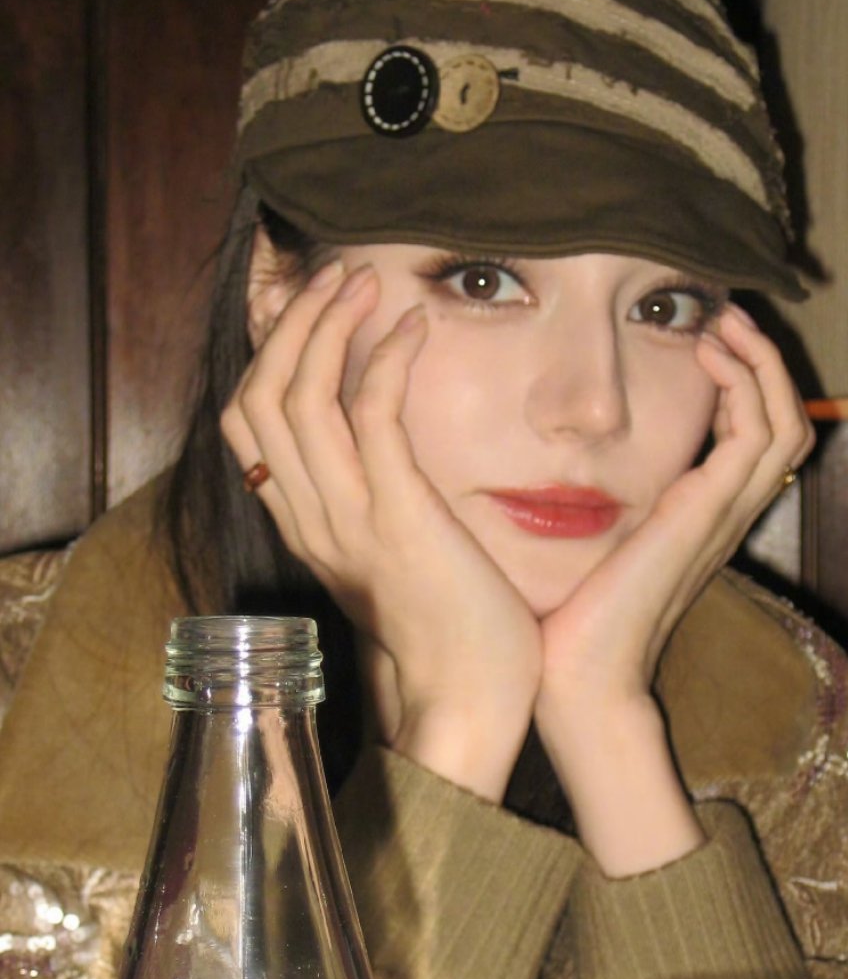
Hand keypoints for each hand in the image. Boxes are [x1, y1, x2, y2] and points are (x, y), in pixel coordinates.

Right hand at [221, 260, 541, 798]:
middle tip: (333, 275)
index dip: (265, 355)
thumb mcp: (391, 559)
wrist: (467, 704)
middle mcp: (310, 517)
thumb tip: (384, 456)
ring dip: (325, 325)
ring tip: (360, 281)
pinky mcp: (397, 517)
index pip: (249, 425)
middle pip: (258, 397)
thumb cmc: (449, 633)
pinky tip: (412, 327)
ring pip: (297, 397)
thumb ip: (373, 506)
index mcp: (306, 525)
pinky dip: (385, 360)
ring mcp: (347, 518)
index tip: (300, 307)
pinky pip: (372, 416)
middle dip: (289, 324)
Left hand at [533, 307, 813, 872]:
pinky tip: (704, 356)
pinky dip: (741, 384)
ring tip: (722, 323)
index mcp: (701, 520)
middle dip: (764, 364)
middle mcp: (723, 515)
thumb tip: (564, 464)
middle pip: (786, 427)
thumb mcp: (594, 543)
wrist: (578, 675)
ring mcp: (722, 515)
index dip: (744, 385)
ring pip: (783, 423)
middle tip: (725, 318)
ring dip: (760, 363)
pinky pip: (753, 433)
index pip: (755, 441)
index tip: (705, 340)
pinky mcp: (705, 511)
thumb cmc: (572, 617)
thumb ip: (603, 505)